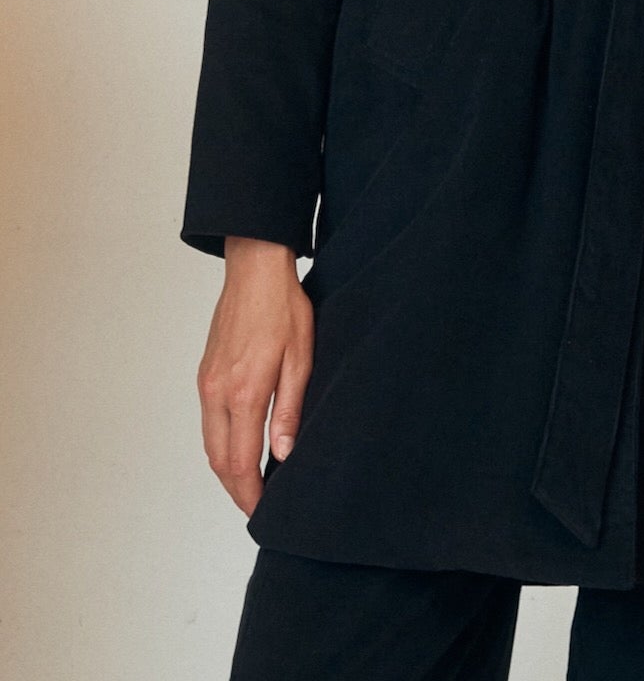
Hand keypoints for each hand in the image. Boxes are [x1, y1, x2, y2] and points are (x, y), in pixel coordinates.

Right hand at [196, 237, 313, 515]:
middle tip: (257, 507)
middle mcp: (217, 392)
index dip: (250, 495)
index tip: (263, 512)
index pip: (240, 463)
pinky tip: (241, 446)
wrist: (255, 269)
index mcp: (244, 392)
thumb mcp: (301, 357)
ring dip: (227, 469)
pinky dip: (221, 444)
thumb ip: (290, 409)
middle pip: (219, 461)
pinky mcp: (205, 373)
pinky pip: (208, 421)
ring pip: (210, 443)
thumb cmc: (284, 307)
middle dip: (236, 490)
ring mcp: (207, 382)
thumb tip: (284, 455)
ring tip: (251, 484)